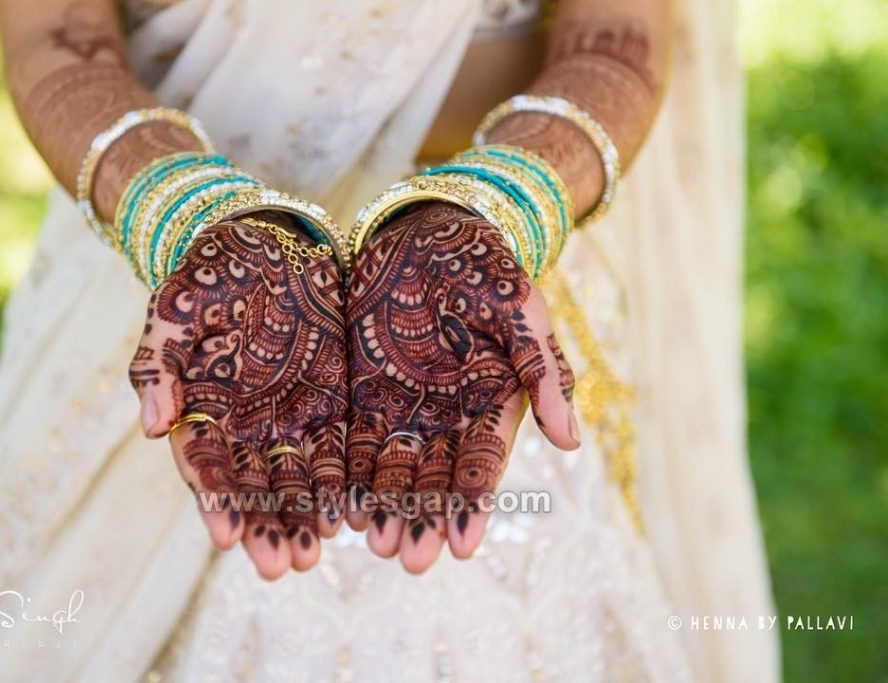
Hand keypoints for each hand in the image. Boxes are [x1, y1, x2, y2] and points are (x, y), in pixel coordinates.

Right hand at [128, 213, 347, 579]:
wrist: (259, 240)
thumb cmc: (207, 276)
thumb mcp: (172, 313)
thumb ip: (156, 367)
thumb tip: (151, 425)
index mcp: (205, 410)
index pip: (208, 467)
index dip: (217, 503)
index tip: (227, 539)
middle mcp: (248, 422)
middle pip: (257, 486)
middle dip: (269, 526)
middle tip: (281, 566)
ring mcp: (292, 412)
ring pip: (300, 476)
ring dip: (308, 516)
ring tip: (317, 554)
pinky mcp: (333, 395)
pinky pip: (341, 445)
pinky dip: (346, 478)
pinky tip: (355, 511)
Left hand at [345, 202, 578, 572]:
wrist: (434, 229)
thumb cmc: (488, 269)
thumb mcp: (523, 313)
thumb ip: (544, 374)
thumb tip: (571, 442)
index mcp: (489, 403)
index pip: (481, 465)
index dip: (471, 507)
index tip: (460, 548)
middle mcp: (447, 414)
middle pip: (434, 477)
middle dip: (422, 519)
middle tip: (409, 560)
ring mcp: (404, 403)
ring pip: (393, 466)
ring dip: (385, 506)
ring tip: (374, 544)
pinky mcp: (364, 387)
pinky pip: (354, 437)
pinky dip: (348, 470)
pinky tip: (340, 503)